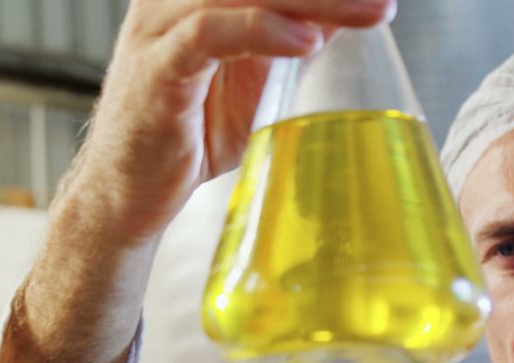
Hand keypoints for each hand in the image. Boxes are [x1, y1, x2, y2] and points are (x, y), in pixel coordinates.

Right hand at [68, 0, 394, 244]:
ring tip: (369, 12)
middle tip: (383, 0)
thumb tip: (346, 14)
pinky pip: (209, 34)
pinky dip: (261, 31)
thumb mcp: (259, 78)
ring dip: (312, 0)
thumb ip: (293, 39)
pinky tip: (305, 43)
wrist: (129, 193)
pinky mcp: (156, 69)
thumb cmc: (192, 132)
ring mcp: (161, 28)